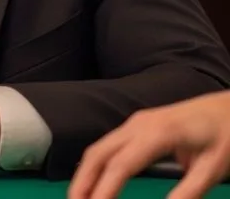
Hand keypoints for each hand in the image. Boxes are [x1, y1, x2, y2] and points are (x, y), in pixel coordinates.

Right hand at [69, 91, 229, 198]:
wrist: (226, 106)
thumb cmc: (223, 135)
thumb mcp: (214, 168)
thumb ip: (188, 192)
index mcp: (158, 134)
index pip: (121, 165)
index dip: (104, 189)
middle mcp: (139, 125)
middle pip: (99, 153)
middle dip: (82, 181)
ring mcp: (135, 123)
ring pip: (99, 148)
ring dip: (85, 174)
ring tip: (79, 198)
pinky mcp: (136, 125)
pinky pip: (107, 145)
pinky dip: (95, 165)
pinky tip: (93, 181)